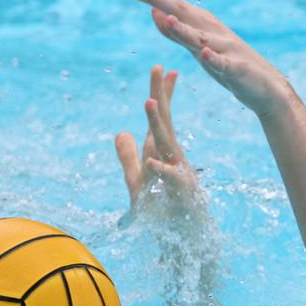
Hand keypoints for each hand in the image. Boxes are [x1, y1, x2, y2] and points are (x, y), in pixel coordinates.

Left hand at [112, 0, 292, 116]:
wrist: (267, 89)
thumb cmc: (230, 67)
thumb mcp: (197, 49)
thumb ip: (176, 33)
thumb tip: (154, 13)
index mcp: (200, 25)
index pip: (167, 6)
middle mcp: (212, 31)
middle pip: (180, 11)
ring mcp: (225, 49)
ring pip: (200, 37)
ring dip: (182, 28)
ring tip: (163, 16)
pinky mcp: (237, 70)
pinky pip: (223, 64)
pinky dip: (214, 58)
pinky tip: (204, 53)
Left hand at [115, 64, 203, 217]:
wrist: (185, 237)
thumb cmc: (163, 209)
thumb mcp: (137, 181)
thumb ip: (128, 157)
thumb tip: (120, 133)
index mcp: (162, 151)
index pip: (161, 117)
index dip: (161, 94)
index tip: (163, 68)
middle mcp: (172, 156)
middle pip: (164, 121)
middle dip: (160, 94)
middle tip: (158, 68)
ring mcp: (178, 172)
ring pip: (167, 143)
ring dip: (157, 123)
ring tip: (148, 101)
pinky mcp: (181, 193)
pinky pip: (171, 179)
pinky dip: (161, 170)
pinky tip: (152, 161)